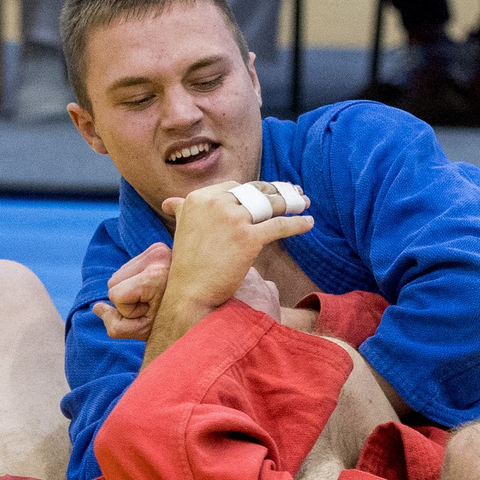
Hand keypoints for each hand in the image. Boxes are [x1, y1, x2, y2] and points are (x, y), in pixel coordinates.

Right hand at [93, 241, 170, 340]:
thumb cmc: (172, 323)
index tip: (152, 312)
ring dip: (130, 289)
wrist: (200, 310)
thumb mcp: (143, 330)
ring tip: (156, 296)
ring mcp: (159, 248)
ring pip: (118, 274)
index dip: (128, 311)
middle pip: (113, 281)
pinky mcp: (157, 247)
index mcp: (156, 273)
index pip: (116, 294)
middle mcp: (159, 255)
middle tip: (153, 305)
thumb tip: (97, 307)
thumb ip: (116, 324)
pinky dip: (136, 280)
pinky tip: (156, 287)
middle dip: (126, 299)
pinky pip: (129, 267)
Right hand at [156, 180, 312, 322]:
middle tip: (295, 192)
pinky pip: (279, 225)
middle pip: (255, 192)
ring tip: (304, 202)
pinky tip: (309, 222)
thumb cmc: (189, 265)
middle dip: (278, 190)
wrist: (190, 293)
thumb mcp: (181, 229)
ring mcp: (232, 219)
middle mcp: (214, 203)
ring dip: (292, 202)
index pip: (235, 186)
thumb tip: (170, 203)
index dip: (255, 189)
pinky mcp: (248, 237)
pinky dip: (297, 223)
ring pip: (270, 205)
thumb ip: (181, 210)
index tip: (270, 191)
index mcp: (198, 198)